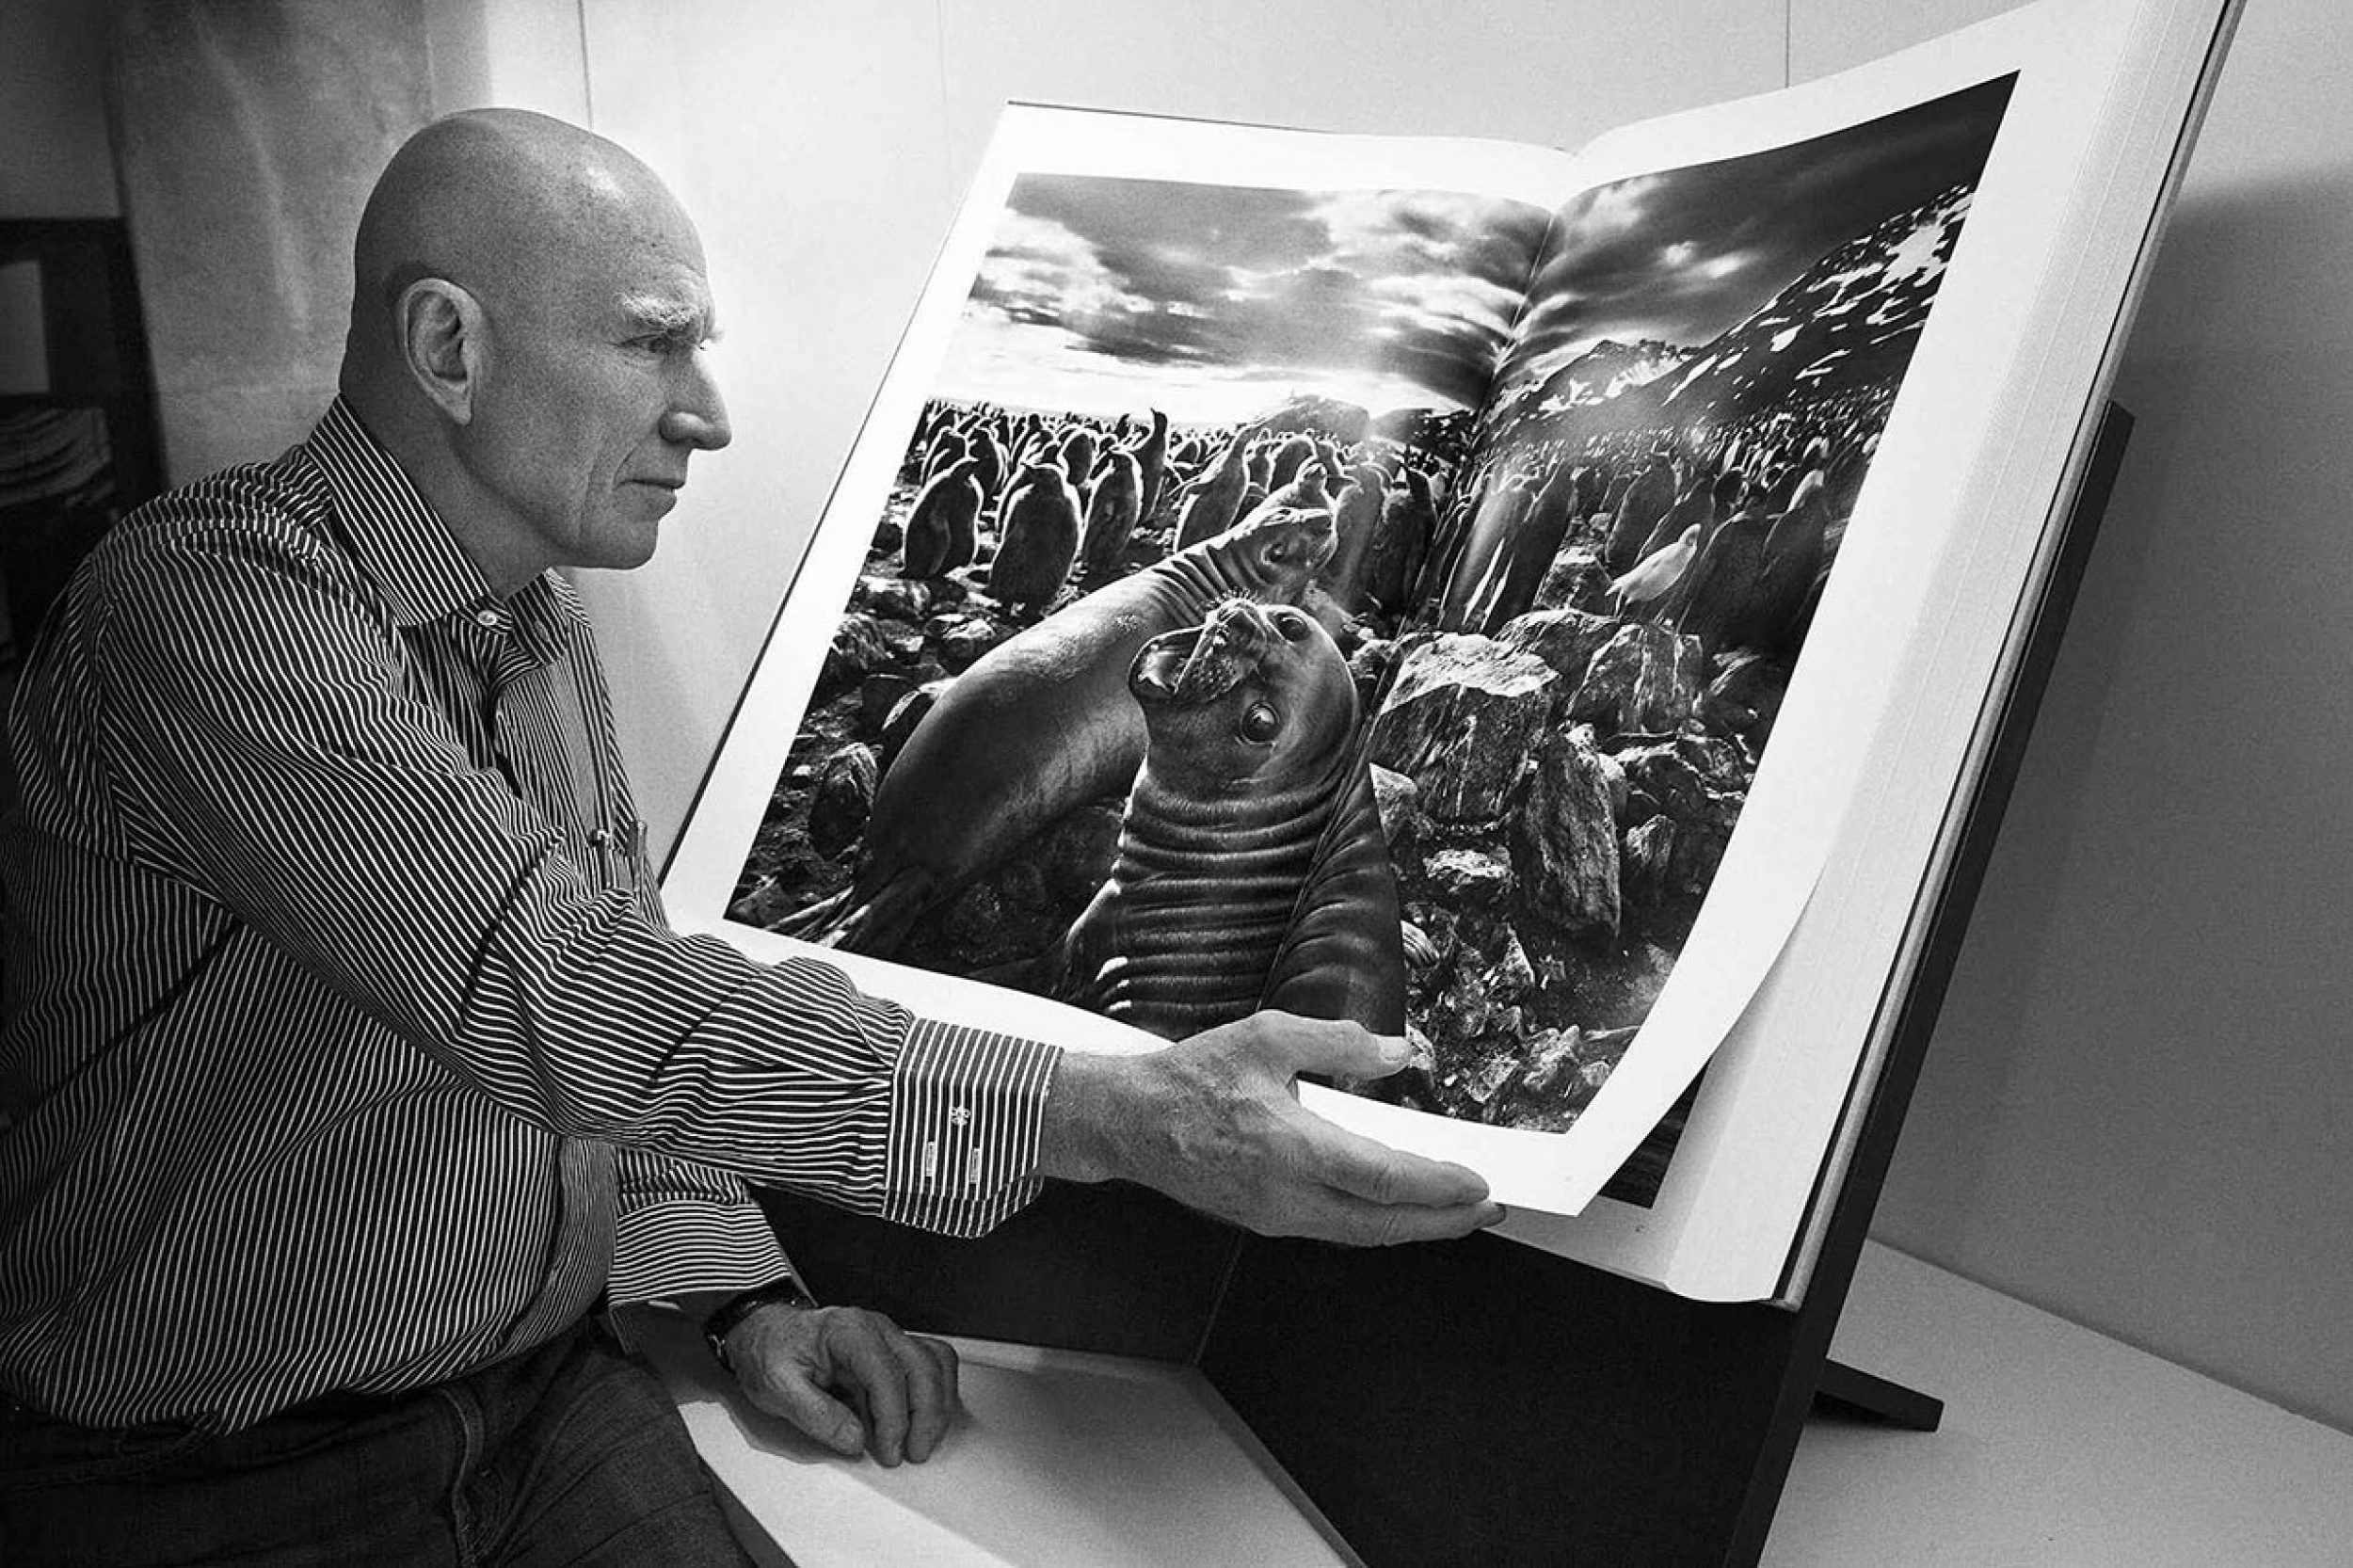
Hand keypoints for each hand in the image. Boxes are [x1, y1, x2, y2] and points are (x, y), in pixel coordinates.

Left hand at [723, 1301, 960, 1465]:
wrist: (766, 1335)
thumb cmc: (771, 1354)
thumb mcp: (777, 1387)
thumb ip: (816, 1415)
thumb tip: (853, 1439)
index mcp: (846, 1331)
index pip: (885, 1372)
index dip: (893, 1416)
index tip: (889, 1449)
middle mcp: (876, 1328)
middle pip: (921, 1365)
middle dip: (924, 1415)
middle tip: (912, 1452)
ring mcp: (889, 1337)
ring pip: (935, 1363)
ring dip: (937, 1405)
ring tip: (922, 1440)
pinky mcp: (894, 1350)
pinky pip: (932, 1362)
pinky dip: (938, 1391)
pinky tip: (927, 1417)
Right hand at [1037, 1011, 1503, 1244]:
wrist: (1130, 1122)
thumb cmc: (1191, 1079)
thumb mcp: (1267, 1036)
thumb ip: (1339, 1043)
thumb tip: (1399, 1051)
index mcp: (1292, 1147)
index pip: (1384, 1181)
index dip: (1439, 1188)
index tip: (1479, 1184)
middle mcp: (1288, 1194)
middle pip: (1383, 1223)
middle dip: (1443, 1221)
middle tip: (1485, 1210)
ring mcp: (1276, 1215)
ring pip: (1361, 1234)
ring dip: (1412, 1227)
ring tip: (1453, 1212)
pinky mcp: (1266, 1221)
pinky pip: (1335, 1230)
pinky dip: (1375, 1223)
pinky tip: (1392, 1209)